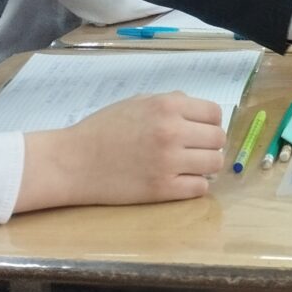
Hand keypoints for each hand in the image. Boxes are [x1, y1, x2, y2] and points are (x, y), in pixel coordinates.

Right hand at [20, 93, 224, 208]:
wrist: (72, 162)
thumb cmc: (102, 129)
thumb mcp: (137, 102)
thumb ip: (169, 102)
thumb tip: (197, 111)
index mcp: (167, 106)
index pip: (215, 114)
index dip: (210, 122)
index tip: (200, 130)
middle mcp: (173, 131)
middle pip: (219, 139)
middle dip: (209, 144)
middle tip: (194, 150)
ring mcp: (169, 162)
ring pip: (215, 164)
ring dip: (205, 166)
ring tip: (189, 166)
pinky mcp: (163, 189)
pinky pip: (200, 188)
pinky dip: (194, 185)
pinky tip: (180, 181)